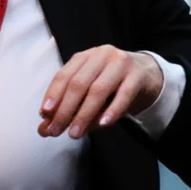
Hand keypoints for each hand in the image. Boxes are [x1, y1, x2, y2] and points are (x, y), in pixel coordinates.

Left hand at [39, 47, 163, 139]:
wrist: (146, 76)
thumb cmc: (111, 87)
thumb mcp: (87, 96)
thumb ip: (67, 111)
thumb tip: (44, 130)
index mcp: (84, 57)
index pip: (64, 75)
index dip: (53, 95)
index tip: (45, 115)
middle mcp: (101, 55)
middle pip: (78, 84)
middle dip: (65, 110)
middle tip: (56, 131)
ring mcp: (120, 63)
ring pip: (98, 90)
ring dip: (84, 114)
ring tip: (75, 133)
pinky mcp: (137, 76)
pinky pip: (124, 95)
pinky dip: (112, 110)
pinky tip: (103, 124)